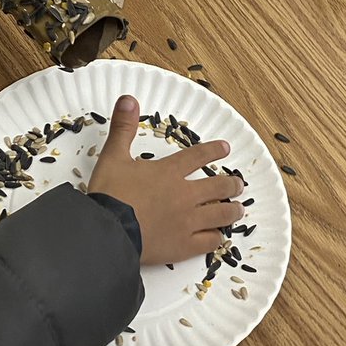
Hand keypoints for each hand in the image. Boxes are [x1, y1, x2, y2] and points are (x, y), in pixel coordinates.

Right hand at [89, 94, 244, 264]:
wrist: (107, 232)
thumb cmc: (109, 195)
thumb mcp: (113, 156)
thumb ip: (123, 128)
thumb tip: (128, 99)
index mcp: (169, 172)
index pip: (197, 156)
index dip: (214, 151)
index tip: (226, 148)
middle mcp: (184, 195)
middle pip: (218, 187)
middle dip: (232, 185)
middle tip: (238, 184)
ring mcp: (187, 222)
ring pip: (221, 214)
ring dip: (232, 211)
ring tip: (238, 210)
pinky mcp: (183, 246)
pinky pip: (208, 242)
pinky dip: (216, 238)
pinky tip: (218, 237)